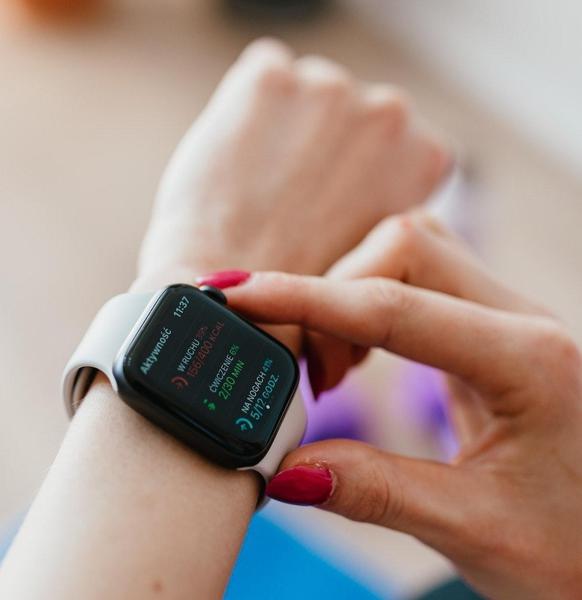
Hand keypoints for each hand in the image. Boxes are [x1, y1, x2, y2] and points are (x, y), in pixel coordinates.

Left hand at [135, 38, 448, 289]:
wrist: (241, 304)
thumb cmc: (306, 293)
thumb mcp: (378, 249)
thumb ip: (385, 200)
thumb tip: (366, 182)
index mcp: (427, 154)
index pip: (393, 141)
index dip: (354, 172)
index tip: (331, 201)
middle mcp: (390, 110)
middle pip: (346, 113)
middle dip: (320, 144)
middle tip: (290, 198)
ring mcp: (330, 87)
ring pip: (303, 94)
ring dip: (285, 126)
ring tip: (260, 188)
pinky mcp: (269, 78)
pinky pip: (262, 78)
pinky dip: (247, 110)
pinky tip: (239, 162)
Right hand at [222, 214, 581, 599]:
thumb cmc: (578, 551)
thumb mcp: (476, 531)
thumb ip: (376, 492)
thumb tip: (285, 470)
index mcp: (529, 361)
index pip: (393, 308)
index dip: (304, 299)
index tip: (238, 296)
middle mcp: (521, 320)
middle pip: (404, 249)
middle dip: (331, 293)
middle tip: (305, 368)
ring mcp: (507, 317)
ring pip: (410, 253)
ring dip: (350, 295)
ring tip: (330, 367)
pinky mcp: (489, 327)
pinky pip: (418, 283)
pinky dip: (368, 306)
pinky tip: (356, 355)